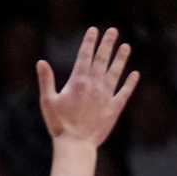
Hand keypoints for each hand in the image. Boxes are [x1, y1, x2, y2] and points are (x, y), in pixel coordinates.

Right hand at [37, 28, 139, 146]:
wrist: (76, 145)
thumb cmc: (59, 125)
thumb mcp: (48, 102)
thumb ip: (46, 80)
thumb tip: (41, 62)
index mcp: (78, 81)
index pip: (85, 56)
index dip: (89, 42)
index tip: (94, 30)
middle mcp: (94, 85)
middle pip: (102, 59)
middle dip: (107, 44)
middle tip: (113, 31)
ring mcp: (106, 96)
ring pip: (116, 72)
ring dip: (121, 58)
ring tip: (126, 46)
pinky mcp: (114, 109)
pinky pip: (124, 92)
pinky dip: (130, 83)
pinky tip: (135, 74)